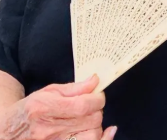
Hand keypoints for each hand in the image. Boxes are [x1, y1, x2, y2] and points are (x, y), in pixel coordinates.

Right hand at [1, 75, 115, 139]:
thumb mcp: (49, 91)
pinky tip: (108, 132)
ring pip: (91, 136)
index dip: (97, 99)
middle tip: (93, 105)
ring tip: (90, 118)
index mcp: (45, 109)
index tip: (99, 95)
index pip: (82, 105)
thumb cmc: (31, 108)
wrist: (10, 130)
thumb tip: (95, 81)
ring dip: (97, 125)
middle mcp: (48, 129)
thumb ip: (74, 87)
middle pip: (90, 120)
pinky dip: (101, 139)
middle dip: (97, 110)